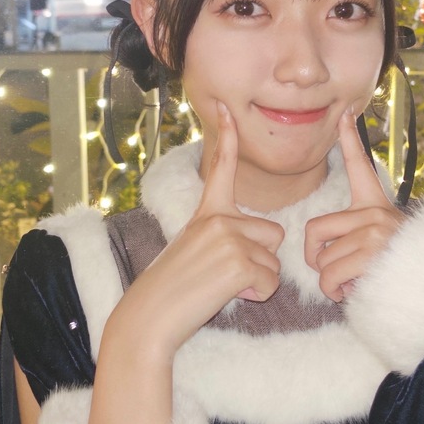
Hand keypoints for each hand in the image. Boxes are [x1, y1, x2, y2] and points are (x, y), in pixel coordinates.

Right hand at [114, 103, 284, 357]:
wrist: (149, 317)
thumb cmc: (171, 291)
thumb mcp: (193, 250)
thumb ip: (222, 238)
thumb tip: (255, 249)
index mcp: (207, 213)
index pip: (221, 168)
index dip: (228, 137)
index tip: (225, 106)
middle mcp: (219, 218)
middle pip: (273, 234)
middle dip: (261, 260)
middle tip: (224, 276)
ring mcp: (229, 237)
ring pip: (274, 263)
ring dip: (257, 282)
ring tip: (221, 288)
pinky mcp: (238, 262)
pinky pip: (270, 283)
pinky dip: (255, 297)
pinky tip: (227, 297)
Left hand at [303, 108, 404, 301]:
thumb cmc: (403, 269)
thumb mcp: (384, 244)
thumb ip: (356, 240)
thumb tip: (323, 257)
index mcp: (376, 206)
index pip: (359, 167)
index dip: (350, 139)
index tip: (344, 114)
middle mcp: (375, 214)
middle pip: (314, 231)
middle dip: (315, 258)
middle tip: (331, 272)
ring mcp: (373, 233)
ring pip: (321, 262)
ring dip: (330, 283)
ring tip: (354, 285)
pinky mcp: (372, 254)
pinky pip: (329, 277)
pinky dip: (334, 293)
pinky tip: (352, 293)